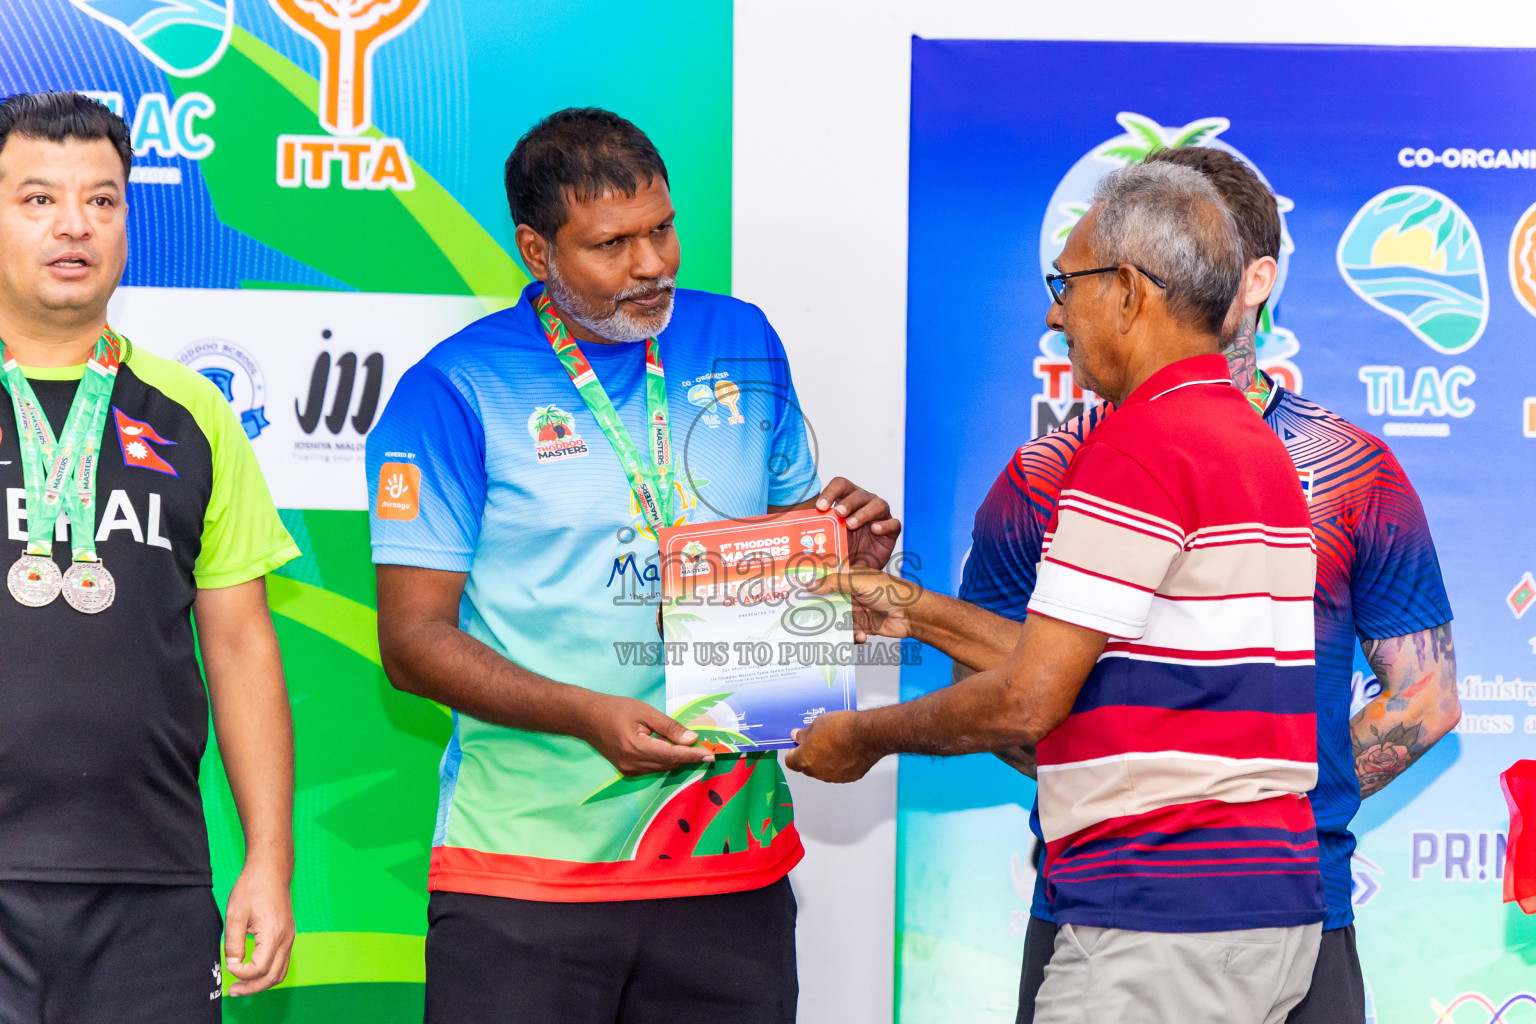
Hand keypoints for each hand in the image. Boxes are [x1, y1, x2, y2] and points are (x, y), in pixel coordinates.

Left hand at [224, 859, 294, 996]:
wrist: (271, 871)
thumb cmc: (253, 888)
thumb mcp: (235, 915)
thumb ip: (233, 943)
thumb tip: (233, 963)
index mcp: (273, 935)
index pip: (259, 968)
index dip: (241, 972)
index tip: (229, 965)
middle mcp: (286, 939)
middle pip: (273, 976)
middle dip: (252, 988)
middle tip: (233, 991)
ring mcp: (289, 937)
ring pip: (280, 972)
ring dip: (262, 983)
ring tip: (243, 986)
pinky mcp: (288, 935)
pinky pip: (282, 962)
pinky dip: (269, 973)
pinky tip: (253, 972)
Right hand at [578, 693, 714, 775]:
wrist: (587, 718)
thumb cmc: (616, 709)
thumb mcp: (645, 711)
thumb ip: (669, 727)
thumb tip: (692, 739)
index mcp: (636, 747)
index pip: (672, 755)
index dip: (693, 756)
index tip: (710, 755)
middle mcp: (632, 764)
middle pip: (669, 764)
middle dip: (687, 756)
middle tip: (703, 747)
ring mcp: (629, 770)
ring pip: (662, 768)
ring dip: (677, 759)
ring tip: (688, 747)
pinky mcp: (627, 771)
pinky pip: (653, 768)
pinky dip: (664, 760)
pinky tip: (669, 748)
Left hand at [785, 710, 881, 782]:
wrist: (868, 735)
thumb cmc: (842, 728)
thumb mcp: (817, 723)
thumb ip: (804, 734)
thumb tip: (797, 736)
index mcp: (805, 759)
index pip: (790, 761)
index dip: (793, 752)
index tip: (797, 744)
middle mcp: (817, 772)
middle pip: (807, 766)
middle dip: (810, 755)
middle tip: (817, 740)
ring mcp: (833, 777)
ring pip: (823, 770)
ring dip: (825, 760)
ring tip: (835, 743)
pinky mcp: (849, 777)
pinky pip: (839, 771)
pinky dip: (840, 763)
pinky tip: (846, 750)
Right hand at [811, 565, 921, 641]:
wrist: (912, 613)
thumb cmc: (890, 591)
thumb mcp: (860, 582)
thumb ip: (835, 583)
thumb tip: (810, 584)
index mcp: (849, 577)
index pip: (825, 580)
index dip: (811, 587)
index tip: (795, 594)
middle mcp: (850, 593)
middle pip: (827, 602)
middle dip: (818, 611)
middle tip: (803, 620)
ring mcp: (856, 610)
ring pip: (836, 620)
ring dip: (835, 627)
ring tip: (832, 632)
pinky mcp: (862, 625)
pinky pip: (849, 632)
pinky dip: (852, 636)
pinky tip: (860, 636)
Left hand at [816, 477, 900, 570]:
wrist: (859, 568)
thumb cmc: (843, 549)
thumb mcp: (827, 539)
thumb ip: (816, 532)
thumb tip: (793, 533)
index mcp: (847, 499)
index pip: (841, 485)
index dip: (830, 492)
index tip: (820, 506)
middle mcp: (865, 503)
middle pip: (858, 493)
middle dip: (848, 502)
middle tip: (838, 513)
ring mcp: (880, 515)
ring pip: (878, 504)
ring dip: (864, 513)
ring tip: (851, 525)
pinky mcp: (892, 530)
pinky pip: (894, 523)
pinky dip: (885, 525)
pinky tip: (875, 530)